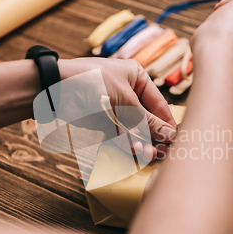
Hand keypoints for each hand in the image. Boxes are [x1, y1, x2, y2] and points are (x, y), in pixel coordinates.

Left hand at [56, 58, 176, 161]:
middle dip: (155, 136)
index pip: (159, 104)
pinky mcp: (104, 122)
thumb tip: (169, 134)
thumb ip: (146, 120)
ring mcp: (116, 109)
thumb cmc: (92, 82)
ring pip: (135, 130)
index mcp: (137, 78)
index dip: (167, 123)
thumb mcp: (125, 100)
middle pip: (148, 119)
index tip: (177, 140)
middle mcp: (129, 93)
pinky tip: (135, 153)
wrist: (54, 89)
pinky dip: (127, 146)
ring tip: (149, 155)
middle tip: (164, 152)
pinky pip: (121, 137)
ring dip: (142, 143)